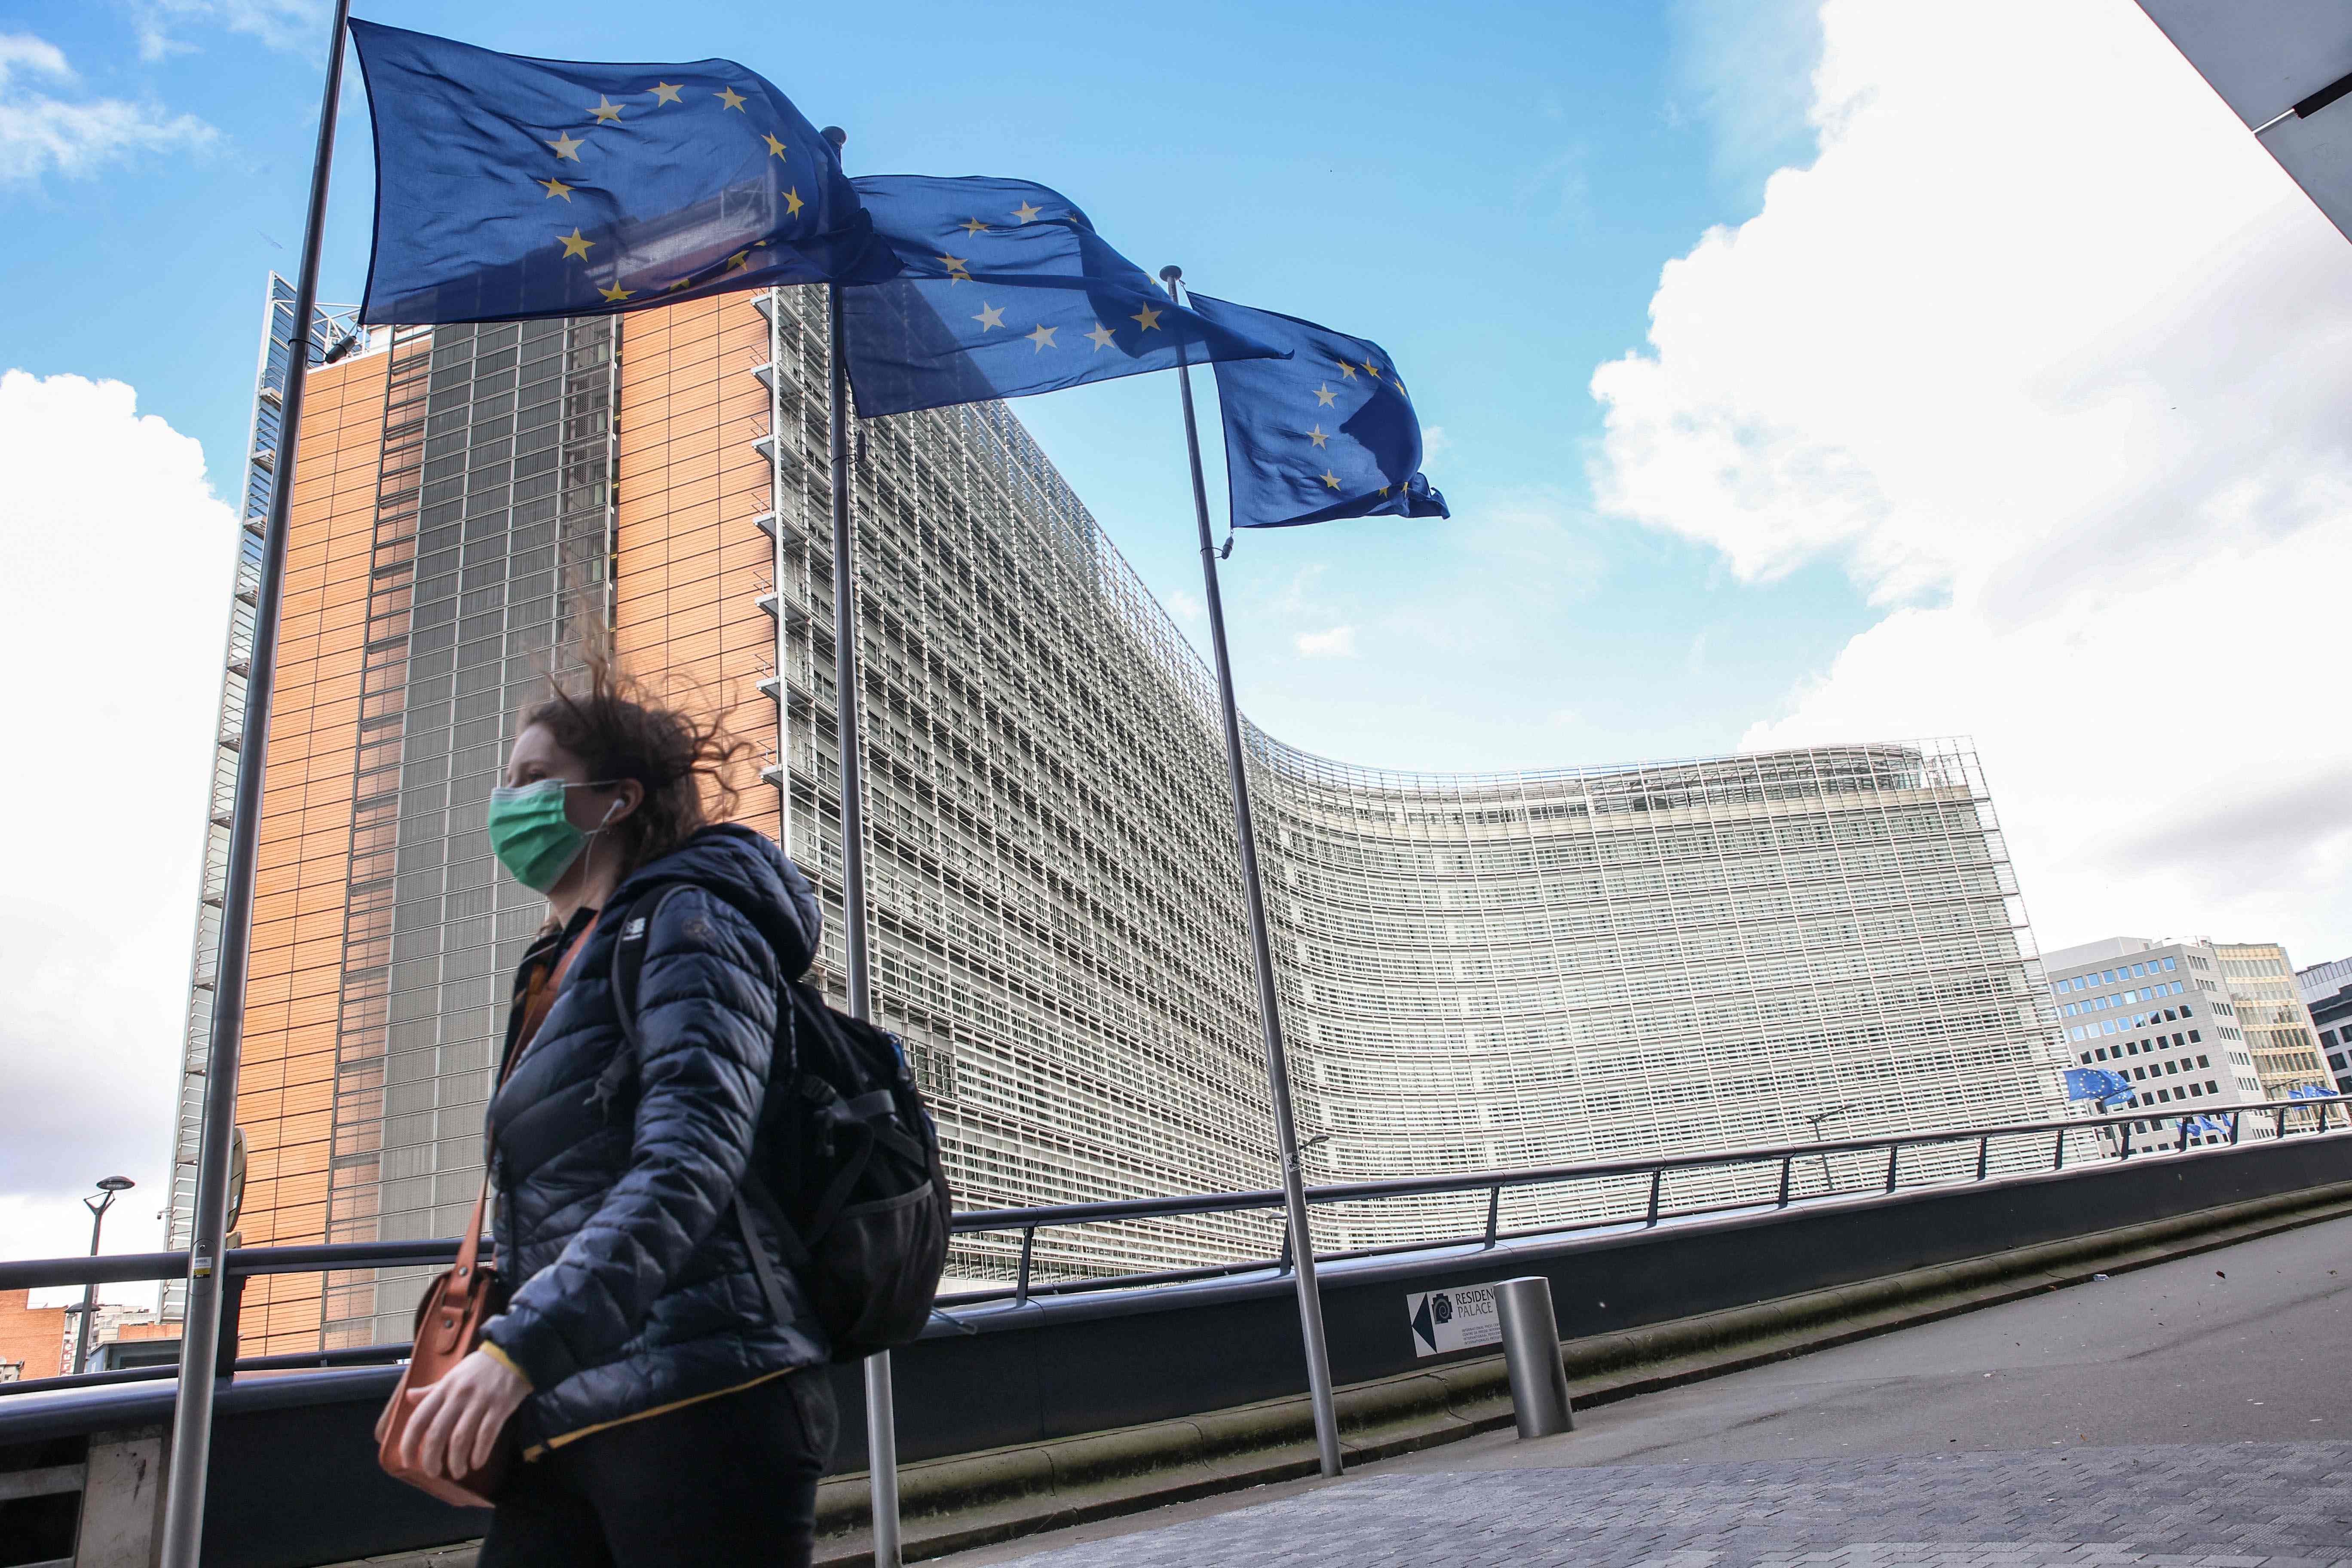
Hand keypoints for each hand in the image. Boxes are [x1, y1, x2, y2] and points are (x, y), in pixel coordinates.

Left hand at [398, 1349, 529, 1478]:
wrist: (513, 1353)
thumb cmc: (479, 1367)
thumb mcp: (452, 1375)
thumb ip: (431, 1390)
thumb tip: (409, 1397)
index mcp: (444, 1388)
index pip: (418, 1419)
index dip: (409, 1443)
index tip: (407, 1462)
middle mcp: (458, 1396)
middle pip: (437, 1434)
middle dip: (431, 1459)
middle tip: (433, 1473)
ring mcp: (480, 1401)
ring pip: (460, 1438)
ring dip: (456, 1461)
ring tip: (458, 1472)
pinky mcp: (500, 1407)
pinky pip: (486, 1435)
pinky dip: (480, 1453)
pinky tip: (477, 1463)